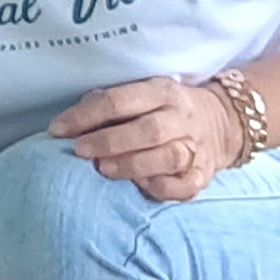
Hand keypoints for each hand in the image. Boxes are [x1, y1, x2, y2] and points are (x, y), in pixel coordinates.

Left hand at [50, 78, 247, 202]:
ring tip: (104, 170)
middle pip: (147, 129)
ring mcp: (195, 146)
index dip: (86, 116)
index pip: (119, 100)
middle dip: (109, 141)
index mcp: (162, 92)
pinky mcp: (203, 174)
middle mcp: (181, 117)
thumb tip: (71, 122)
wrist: (221, 123)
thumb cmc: (163, 111)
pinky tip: (140, 186)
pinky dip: (161, 187)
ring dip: (132, 165)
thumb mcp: (141, 95)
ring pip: (167, 157)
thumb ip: (108, 105)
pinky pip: (184, 185)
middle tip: (80, 152)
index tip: (57, 130)